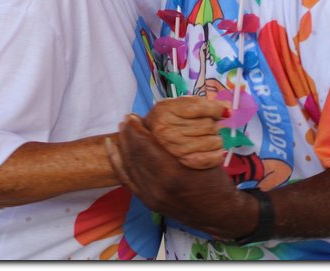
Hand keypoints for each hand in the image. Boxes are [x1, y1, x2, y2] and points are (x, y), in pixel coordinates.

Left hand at [107, 115, 254, 239]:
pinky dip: (117, 163)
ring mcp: (151, 197)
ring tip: (122, 129)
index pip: (145, 147)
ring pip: (129, 167)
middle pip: (135, 155)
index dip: (136, 130)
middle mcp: (158, 187)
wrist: (217, 213)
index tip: (133, 116)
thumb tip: (162, 118)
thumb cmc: (214, 179)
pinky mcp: (148, 202)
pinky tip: (112, 149)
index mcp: (173, 174)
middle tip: (126, 119)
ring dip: (123, 146)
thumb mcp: (203, 156)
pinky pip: (127, 181)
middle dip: (128, 135)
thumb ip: (181, 140)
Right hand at [144, 97, 227, 169]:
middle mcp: (168, 130)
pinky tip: (214, 150)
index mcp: (166, 110)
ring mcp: (175, 149)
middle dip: (213, 124)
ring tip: (207, 137)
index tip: (223, 111)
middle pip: (208, 125)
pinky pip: (209, 159)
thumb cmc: (170, 118)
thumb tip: (228, 108)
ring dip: (216, 139)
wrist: (152, 138)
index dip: (215, 109)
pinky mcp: (183, 163)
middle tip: (208, 126)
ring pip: (212, 141)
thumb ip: (204, 104)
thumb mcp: (181, 104)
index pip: (200, 108)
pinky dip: (217, 154)